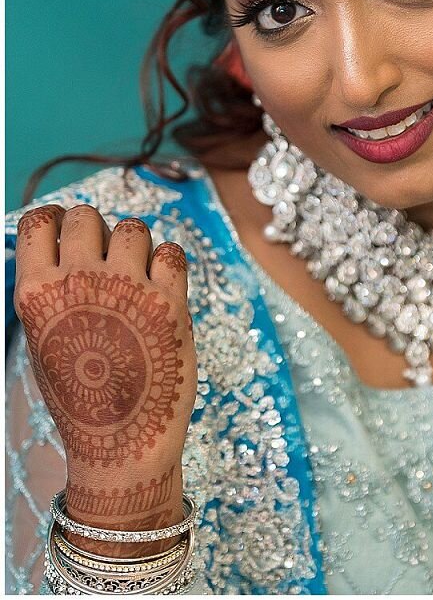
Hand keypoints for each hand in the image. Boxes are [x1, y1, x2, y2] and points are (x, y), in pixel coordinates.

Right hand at [13, 203, 196, 551]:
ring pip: (134, 228)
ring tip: (136, 280)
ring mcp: (126, 288)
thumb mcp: (44, 341)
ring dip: (137, 246)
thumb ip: (54, 292)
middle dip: (98, 231)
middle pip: (88, 216)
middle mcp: (78, 281)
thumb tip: (68, 250)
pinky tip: (163, 287)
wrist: (120, 440)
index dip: (57, 220)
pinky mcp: (170, 301)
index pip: (39, 221)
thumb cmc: (82, 394)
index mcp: (36, 292)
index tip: (67, 230)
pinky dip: (169, 262)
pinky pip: (172, 252)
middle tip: (107, 261)